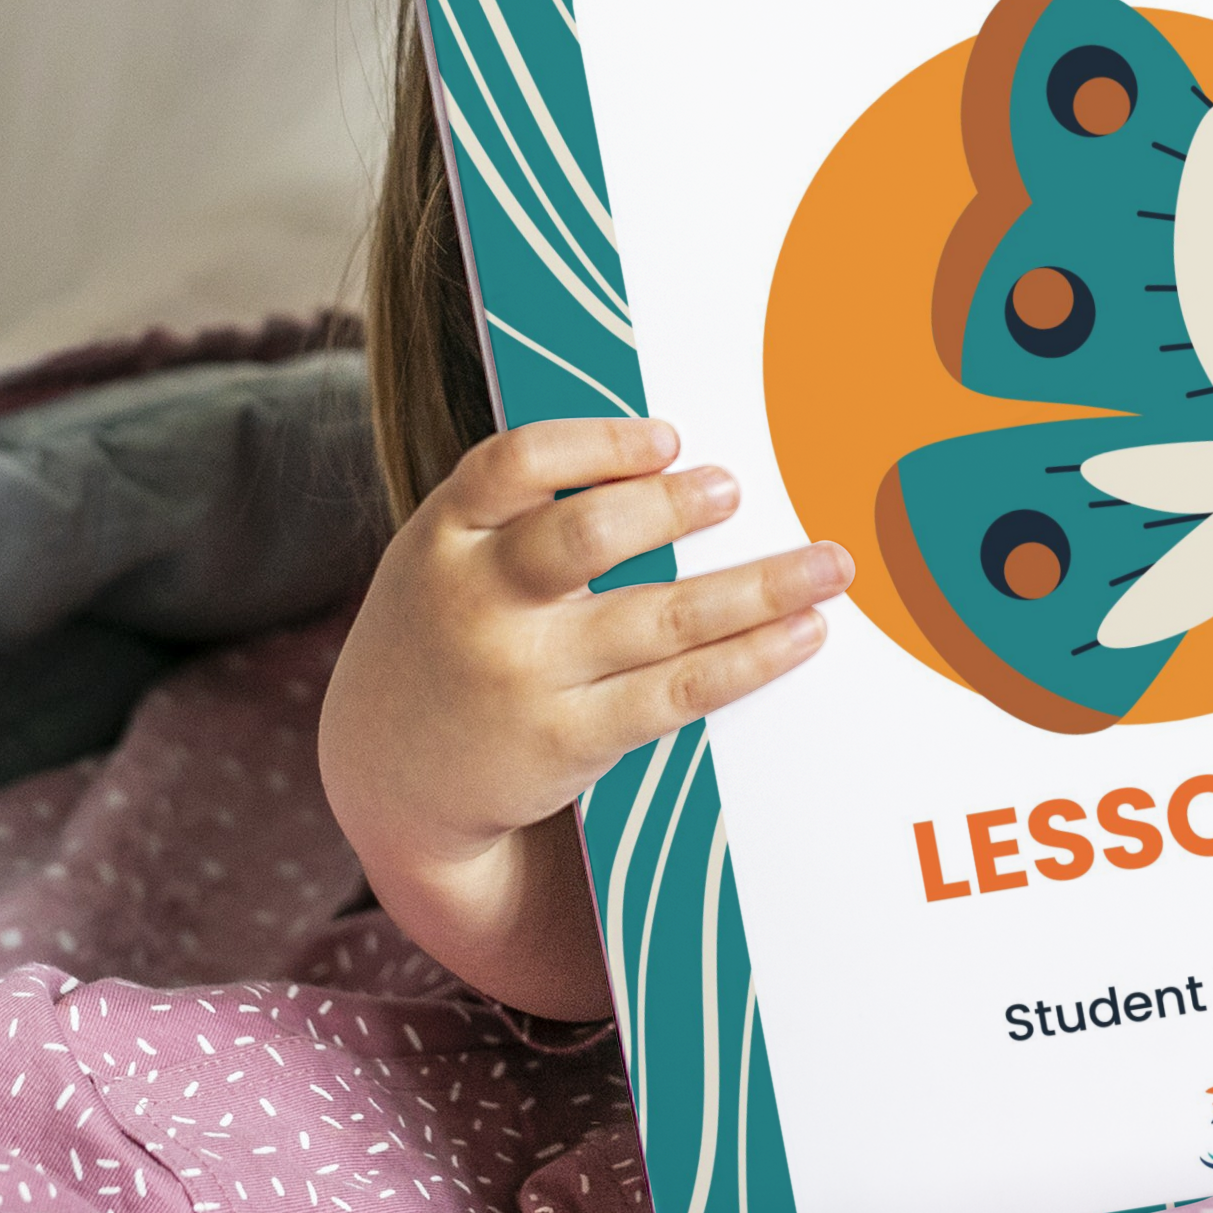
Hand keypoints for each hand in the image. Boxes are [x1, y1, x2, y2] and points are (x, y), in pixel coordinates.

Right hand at [319, 412, 851, 1017]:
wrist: (387, 774)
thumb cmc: (446, 635)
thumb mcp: (443, 559)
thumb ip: (516, 514)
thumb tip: (662, 455)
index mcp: (441, 536)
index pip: (512, 465)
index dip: (594, 444)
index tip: (665, 438)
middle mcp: (477, 603)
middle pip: (586, 537)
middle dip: (672, 508)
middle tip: (734, 489)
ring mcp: (523, 677)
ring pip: (659, 619)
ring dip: (757, 587)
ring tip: (826, 564)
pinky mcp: (567, 740)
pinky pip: (677, 693)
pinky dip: (749, 659)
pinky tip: (800, 634)